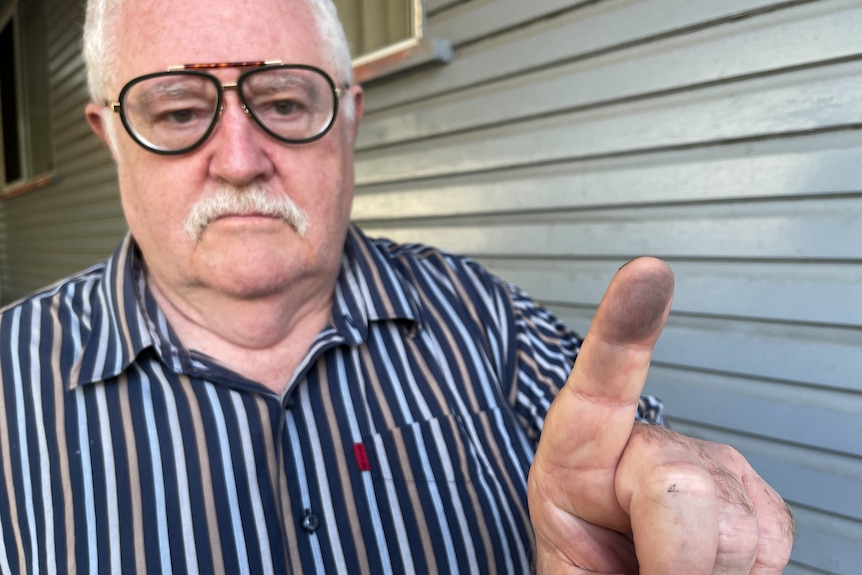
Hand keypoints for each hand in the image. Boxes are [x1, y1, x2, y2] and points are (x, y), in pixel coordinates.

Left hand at [527, 257, 793, 573]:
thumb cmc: (590, 568)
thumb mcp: (571, 568)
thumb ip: (603, 553)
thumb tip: (674, 521)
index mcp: (579, 450)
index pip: (601, 378)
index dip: (625, 325)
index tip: (646, 274)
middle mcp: (650, 446)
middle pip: (680, 488)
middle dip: (669, 556)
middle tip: (644, 571)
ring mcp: (710, 467)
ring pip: (733, 525)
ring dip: (703, 570)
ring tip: (667, 569)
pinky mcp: (757, 498)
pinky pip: (772, 540)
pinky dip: (742, 573)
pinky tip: (708, 566)